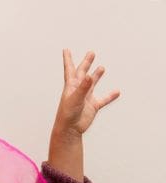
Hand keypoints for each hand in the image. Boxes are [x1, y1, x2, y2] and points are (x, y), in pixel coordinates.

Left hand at [47, 49, 119, 180]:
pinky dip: (110, 95)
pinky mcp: (92, 106)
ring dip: (96, 76)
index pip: (70, 69)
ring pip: (92, 84)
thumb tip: (89, 76)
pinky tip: (117, 92)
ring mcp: (85, 98)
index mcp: (71, 86)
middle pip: (83, 73)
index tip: (66, 50)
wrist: (69, 131)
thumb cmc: (68, 115)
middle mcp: (78, 90)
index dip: (68, 59)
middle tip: (91, 53)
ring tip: (102, 68)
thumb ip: (83, 87)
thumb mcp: (76, 99)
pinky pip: (103, 99)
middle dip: (86, 63)